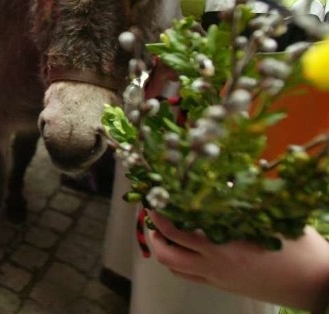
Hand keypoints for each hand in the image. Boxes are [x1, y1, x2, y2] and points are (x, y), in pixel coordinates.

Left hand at [149, 211, 328, 311]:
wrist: (316, 283)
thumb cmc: (298, 247)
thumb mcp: (268, 216)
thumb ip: (239, 198)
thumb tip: (217, 178)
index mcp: (223, 245)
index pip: (174, 229)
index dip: (159, 211)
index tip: (154, 195)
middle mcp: (214, 265)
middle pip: (166, 251)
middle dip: (153, 230)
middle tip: (154, 211)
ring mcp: (217, 278)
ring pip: (173, 268)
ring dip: (162, 248)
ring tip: (163, 229)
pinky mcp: (223, 287)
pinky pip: (188, 277)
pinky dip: (177, 262)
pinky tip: (182, 247)